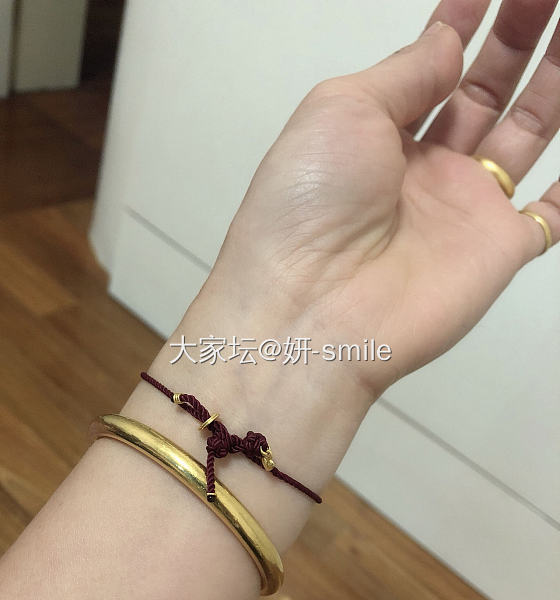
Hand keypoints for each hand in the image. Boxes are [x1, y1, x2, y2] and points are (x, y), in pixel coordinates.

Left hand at [206, 0, 559, 398]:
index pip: (434, 64)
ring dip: (555, 78)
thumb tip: (446, 41)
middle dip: (517, 34)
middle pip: (485, 88)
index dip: (466, 18)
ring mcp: (465, 209)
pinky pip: (551, 214)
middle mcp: (423, 168)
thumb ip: (403, 73)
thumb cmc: (307, 206)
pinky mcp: (499, 251)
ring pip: (526, 131)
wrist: (313, 310)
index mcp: (378, 134)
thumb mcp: (341, 110)